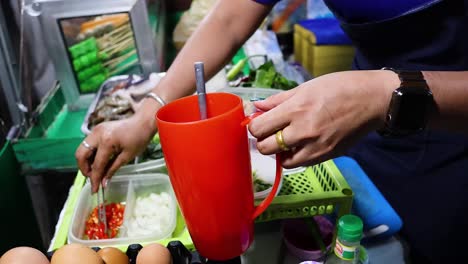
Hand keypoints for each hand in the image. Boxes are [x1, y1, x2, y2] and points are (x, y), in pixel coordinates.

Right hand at [75, 110, 156, 192]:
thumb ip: (113, 169)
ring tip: (97, 170)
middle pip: (80, 154)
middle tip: (93, 178)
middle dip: (84, 169)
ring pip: (82, 149)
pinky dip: (90, 154)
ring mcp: (95, 130)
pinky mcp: (97, 129)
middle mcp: (97, 134)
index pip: (96, 165)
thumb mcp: (127, 156)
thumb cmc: (139, 139)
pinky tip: (98, 161)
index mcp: (107, 142)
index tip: (94, 190)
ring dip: (86, 162)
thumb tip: (103, 183)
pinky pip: (88, 144)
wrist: (142, 122)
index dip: (94, 179)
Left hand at [248, 70, 397, 167]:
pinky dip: (295, 157)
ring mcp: (315, 147)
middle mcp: (303, 131)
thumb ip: (278, 100)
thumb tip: (257, 107)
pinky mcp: (326, 156)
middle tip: (269, 132)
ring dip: (279, 152)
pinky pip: (300, 163)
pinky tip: (300, 144)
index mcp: (296, 109)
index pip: (259, 128)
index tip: (259, 121)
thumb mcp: (306, 87)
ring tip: (286, 139)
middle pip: (266, 148)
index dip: (254, 125)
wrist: (373, 100)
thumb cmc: (340, 87)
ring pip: (282, 161)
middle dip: (263, 140)